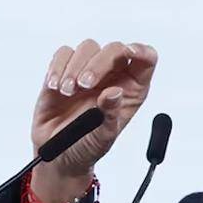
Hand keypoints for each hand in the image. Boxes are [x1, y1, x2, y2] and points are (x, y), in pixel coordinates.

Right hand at [29, 39, 157, 202]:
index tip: (130, 52)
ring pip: (88, 47)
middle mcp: (113, 75)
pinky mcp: (64, 72)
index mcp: (132, 88)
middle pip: (114, 49)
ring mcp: (88, 71)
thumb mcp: (104, 136)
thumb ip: (110, 115)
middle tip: (84, 85)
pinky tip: (56, 87)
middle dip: (99, 63)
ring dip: (76, 66)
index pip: (147, 59)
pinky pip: (63, 54)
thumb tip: (114, 92)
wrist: (58, 155)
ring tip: (68, 91)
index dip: (142, 51)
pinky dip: (58, 67)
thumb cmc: (88, 145)